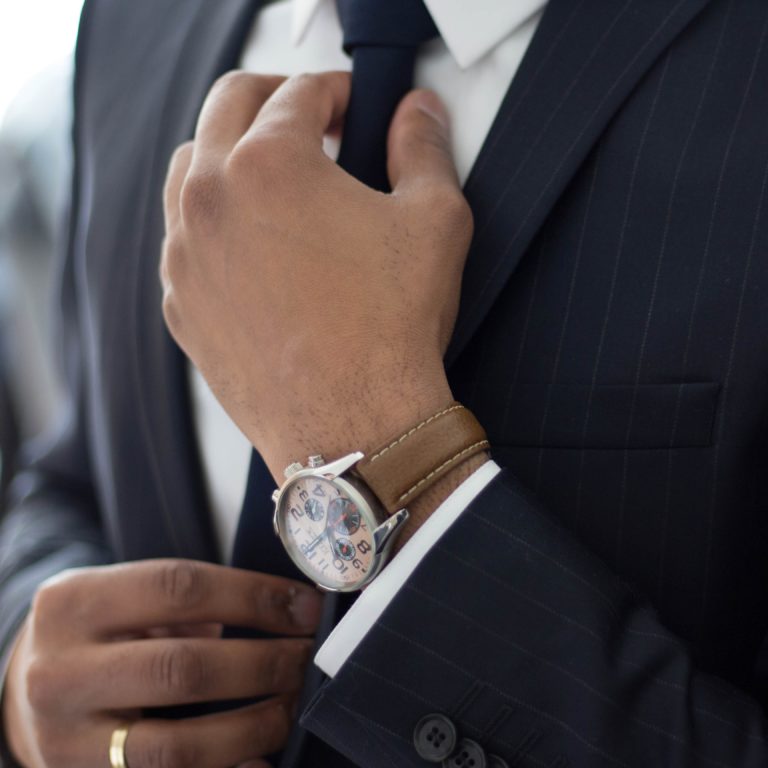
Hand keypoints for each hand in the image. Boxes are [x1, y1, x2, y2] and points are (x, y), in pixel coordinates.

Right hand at [2, 560, 322, 767]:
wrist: (25, 690)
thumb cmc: (95, 631)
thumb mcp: (120, 594)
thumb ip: (185, 600)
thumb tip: (283, 612)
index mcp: (74, 603)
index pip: (180, 588)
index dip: (254, 597)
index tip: (304, 606)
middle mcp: (61, 672)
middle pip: (184, 668)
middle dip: (263, 663)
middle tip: (307, 657)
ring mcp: (67, 740)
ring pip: (178, 745)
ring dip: (253, 726)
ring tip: (291, 704)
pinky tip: (261, 758)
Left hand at [160, 70, 472, 481]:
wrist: (353, 426)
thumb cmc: (392, 327)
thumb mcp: (434, 221)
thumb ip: (424, 149)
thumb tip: (418, 113)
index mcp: (269, 163)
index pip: (298, 92)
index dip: (336, 90)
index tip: (353, 106)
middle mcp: (210, 199)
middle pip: (228, 107)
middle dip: (274, 99)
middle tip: (311, 120)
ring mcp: (184, 256)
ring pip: (190, 169)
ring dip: (231, 154)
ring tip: (274, 177)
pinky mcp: (180, 305)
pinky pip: (183, 240)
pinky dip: (212, 222)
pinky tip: (251, 245)